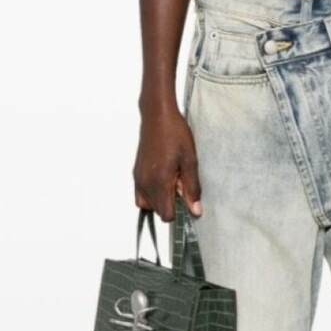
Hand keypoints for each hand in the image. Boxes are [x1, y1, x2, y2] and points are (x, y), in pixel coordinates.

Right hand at [133, 101, 201, 220]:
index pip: (167, 215)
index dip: (179, 211)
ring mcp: (138, 179)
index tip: (186, 196)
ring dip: (161, 199)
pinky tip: (162, 179)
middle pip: (158, 211)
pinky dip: (151, 194)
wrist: (157, 115)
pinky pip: (141, 196)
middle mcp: (145, 183)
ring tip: (171, 179)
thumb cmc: (175, 134)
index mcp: (160, 181)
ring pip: (148, 205)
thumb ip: (192, 188)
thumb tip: (195, 211)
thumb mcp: (190, 161)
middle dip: (171, 203)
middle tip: (179, 182)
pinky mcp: (135, 174)